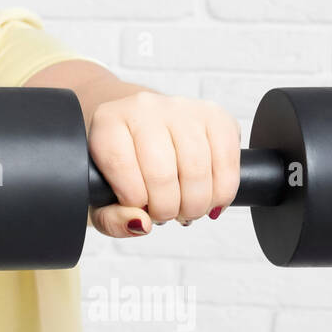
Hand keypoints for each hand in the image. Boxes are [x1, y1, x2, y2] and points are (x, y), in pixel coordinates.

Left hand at [86, 90, 240, 237]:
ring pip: (196, 170)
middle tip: (164, 215)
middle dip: (166, 209)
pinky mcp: (215, 115)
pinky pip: (227, 162)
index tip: (138, 207)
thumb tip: (142, 224)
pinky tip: (209, 200)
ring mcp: (183, 108)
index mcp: (109, 122)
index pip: (120, 165)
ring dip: (194, 205)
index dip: (133, 199)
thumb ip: (111, 219)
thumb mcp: (104, 196)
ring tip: (185, 210)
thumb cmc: (122, 166)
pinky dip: (222, 193)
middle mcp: (145, 108)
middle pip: (161, 173)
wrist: (143, 130)